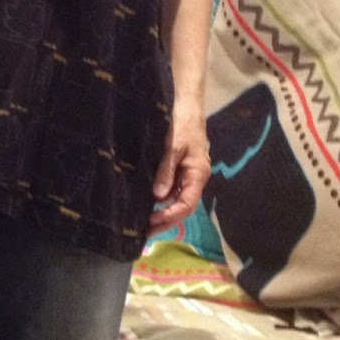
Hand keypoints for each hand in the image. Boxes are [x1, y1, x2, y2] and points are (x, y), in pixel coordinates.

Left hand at [148, 105, 210, 235]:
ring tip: (142, 223)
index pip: (187, 204)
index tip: (152, 223)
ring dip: (161, 212)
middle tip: (145, 233)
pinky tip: (145, 204)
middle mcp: (193, 178)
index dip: (170, 216)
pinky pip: (170, 189)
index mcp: (197, 174)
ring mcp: (186, 175)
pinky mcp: (177, 170)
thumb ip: (166, 171)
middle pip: (181, 207)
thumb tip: (158, 196)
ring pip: (175, 200)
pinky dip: (159, 200)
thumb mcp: (173, 147)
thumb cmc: (182, 124)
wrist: (186, 106)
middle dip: (165, 221)